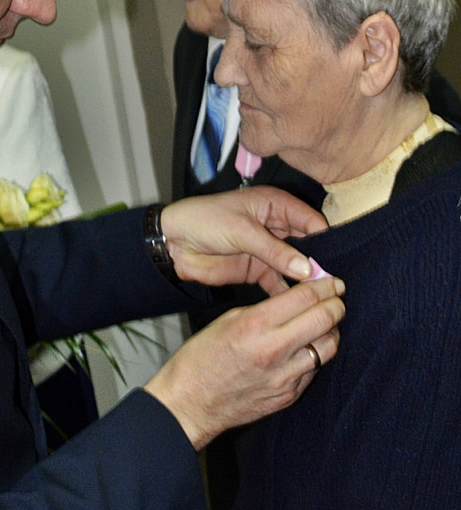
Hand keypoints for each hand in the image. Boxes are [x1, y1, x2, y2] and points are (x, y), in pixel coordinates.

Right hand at [145, 276, 343, 448]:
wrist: (190, 403)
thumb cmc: (202, 358)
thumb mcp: (228, 320)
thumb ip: (265, 309)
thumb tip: (296, 299)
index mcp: (254, 325)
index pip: (305, 298)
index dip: (324, 287)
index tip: (331, 283)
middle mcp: (274, 351)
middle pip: (325, 320)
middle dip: (336, 305)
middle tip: (336, 299)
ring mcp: (284, 377)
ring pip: (328, 347)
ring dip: (330, 331)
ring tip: (323, 324)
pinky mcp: (288, 396)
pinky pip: (314, 370)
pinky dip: (314, 355)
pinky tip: (305, 349)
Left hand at [161, 187, 327, 293]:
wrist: (173, 243)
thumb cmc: (203, 221)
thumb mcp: (242, 232)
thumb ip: (276, 251)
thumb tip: (308, 269)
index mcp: (275, 205)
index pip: (311, 221)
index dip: (325, 240)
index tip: (336, 261)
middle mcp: (276, 226)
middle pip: (308, 245)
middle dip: (319, 262)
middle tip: (333, 283)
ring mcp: (268, 249)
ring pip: (296, 266)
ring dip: (305, 280)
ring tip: (322, 297)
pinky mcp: (257, 269)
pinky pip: (279, 281)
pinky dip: (286, 292)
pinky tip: (297, 304)